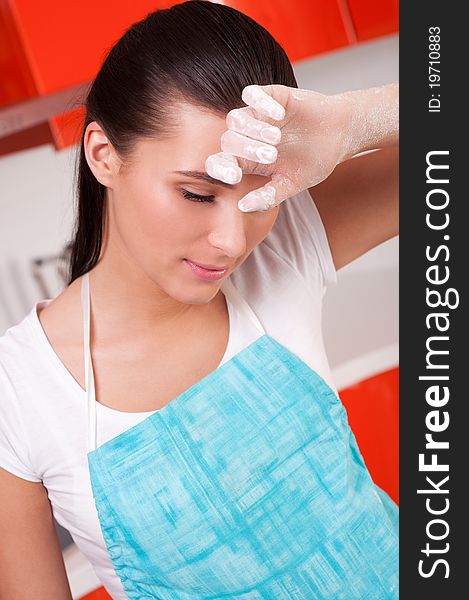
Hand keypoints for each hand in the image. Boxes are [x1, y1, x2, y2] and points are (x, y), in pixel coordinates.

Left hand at [204, 83, 351, 211]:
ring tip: (276, 138)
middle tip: (272, 155)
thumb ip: (268, 196)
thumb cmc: (314, 161)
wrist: (340, 136)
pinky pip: (252, 93)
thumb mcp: (291, 184)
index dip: (220, 170)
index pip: (221, 163)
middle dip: (247, 149)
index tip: (234, 176)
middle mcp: (248, 137)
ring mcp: (258, 116)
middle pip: (228, 141)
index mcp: (248, 161)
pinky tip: (280, 115)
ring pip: (235, 118)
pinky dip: (261, 103)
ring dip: (252, 129)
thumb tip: (242, 207)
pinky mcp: (271, 96)